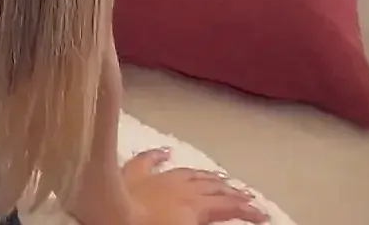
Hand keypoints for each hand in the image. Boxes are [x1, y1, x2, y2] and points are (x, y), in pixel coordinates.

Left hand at [122, 148, 266, 224]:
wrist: (105, 215)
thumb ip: (204, 221)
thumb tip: (217, 214)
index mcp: (193, 206)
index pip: (227, 206)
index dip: (247, 210)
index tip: (262, 214)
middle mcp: (177, 188)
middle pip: (210, 187)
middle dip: (230, 191)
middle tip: (246, 195)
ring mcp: (152, 178)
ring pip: (186, 173)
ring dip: (204, 175)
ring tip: (219, 176)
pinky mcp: (128, 175)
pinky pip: (146, 161)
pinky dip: (158, 155)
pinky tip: (166, 151)